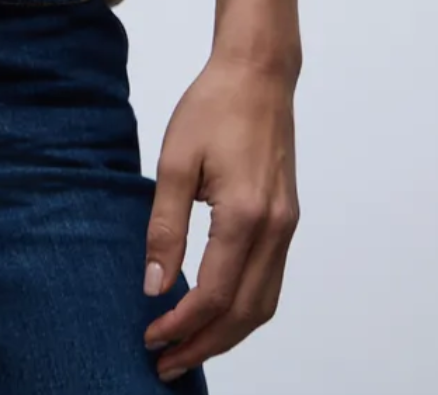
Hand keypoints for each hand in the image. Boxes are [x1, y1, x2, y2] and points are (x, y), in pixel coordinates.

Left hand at [140, 50, 300, 382]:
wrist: (258, 73)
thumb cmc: (213, 107)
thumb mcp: (176, 161)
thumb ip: (164, 226)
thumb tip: (153, 284)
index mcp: (246, 216)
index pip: (214, 295)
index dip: (181, 326)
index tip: (150, 338)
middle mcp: (275, 230)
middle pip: (243, 314)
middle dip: (204, 345)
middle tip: (165, 364)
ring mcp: (287, 227)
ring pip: (263, 305)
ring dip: (227, 334)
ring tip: (188, 347)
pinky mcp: (287, 220)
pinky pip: (270, 283)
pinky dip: (244, 309)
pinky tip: (216, 312)